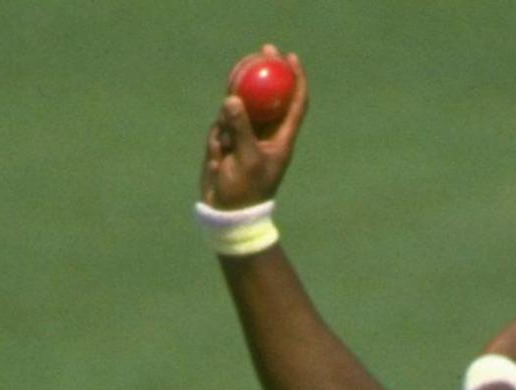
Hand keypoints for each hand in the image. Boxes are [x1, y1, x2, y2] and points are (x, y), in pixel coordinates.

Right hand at [200, 44, 308, 208]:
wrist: (227, 213)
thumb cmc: (245, 191)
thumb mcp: (246, 159)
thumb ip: (240, 129)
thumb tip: (232, 99)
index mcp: (282, 138)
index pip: (296, 103)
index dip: (297, 79)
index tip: (291, 58)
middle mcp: (266, 134)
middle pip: (269, 96)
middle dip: (265, 72)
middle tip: (261, 51)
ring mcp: (246, 135)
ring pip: (239, 108)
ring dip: (230, 121)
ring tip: (228, 147)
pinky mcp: (227, 140)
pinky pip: (220, 126)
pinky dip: (218, 138)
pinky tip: (219, 158)